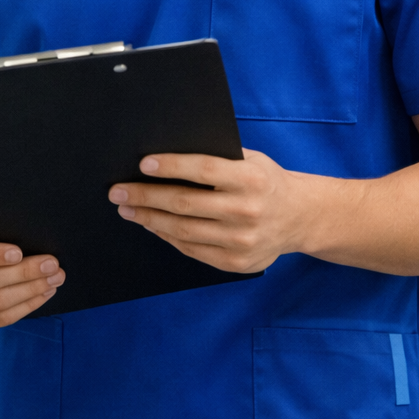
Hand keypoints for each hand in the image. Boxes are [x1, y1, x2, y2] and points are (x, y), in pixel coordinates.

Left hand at [107, 149, 308, 273]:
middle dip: (146, 196)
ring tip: (128, 208)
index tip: (142, 165)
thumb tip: (166, 155)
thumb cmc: (265, 180)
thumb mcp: (250, 160)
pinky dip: (167, 236)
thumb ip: (218, 158)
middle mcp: (247, 211)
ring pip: (183, 230)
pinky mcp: (236, 263)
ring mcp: (242, 241)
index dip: (171, 166)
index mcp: (251, 179)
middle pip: (185, 203)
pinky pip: (192, 249)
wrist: (300, 217)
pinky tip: (152, 224)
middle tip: (118, 191)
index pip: (204, 170)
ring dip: (149, 218)